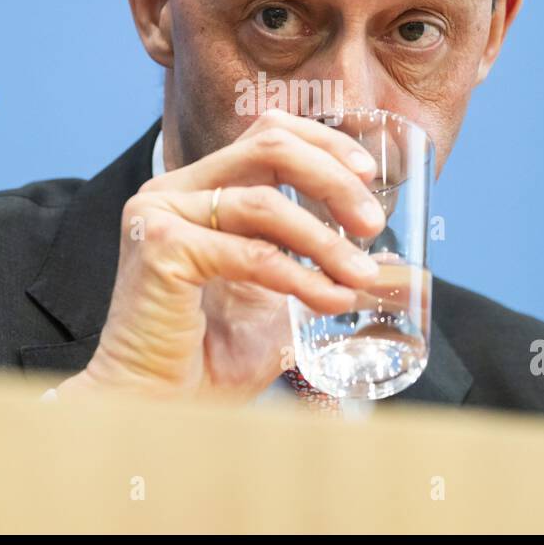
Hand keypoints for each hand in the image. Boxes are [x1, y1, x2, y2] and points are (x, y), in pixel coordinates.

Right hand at [55, 110, 384, 403]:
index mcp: (198, 190)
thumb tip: (387, 262)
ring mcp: (160, 213)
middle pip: (269, 145)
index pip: (268, 135)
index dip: (324, 143)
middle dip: (332, 178)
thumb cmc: (207, 362)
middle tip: (371, 223)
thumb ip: (315, 270)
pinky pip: (250, 252)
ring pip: (264, 202)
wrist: (156, 410)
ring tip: (360, 277)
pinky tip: (328, 299)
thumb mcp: (275, 302)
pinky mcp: (159, 248)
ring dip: (325, 241)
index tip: (369, 176)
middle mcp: (173, 189)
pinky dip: (298, 275)